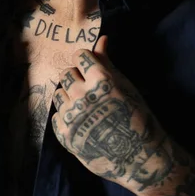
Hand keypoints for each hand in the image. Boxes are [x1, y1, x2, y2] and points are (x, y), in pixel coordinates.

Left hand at [51, 36, 172, 190]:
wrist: (138, 157)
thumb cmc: (137, 117)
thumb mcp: (125, 86)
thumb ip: (107, 62)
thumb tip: (101, 38)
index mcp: (100, 80)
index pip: (79, 56)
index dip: (85, 61)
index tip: (90, 69)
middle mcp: (82, 95)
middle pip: (66, 73)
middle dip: (76, 78)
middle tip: (89, 91)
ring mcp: (71, 115)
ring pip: (59, 93)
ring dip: (69, 97)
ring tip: (86, 108)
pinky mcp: (64, 133)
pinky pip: (56, 114)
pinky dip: (66, 116)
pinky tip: (81, 122)